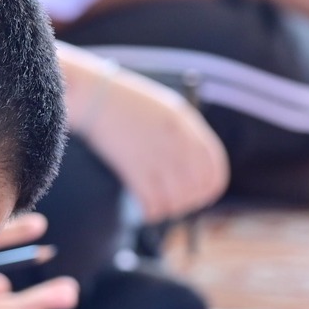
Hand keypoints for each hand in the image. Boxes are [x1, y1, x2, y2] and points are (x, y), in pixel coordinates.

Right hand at [73, 62, 228, 220]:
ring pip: (176, 199)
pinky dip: (151, 213)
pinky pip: (153, 203)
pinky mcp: (134, 167)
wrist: (93, 95)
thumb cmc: (127, 102)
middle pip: (198, 188)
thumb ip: (186, 134)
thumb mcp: (167, 109)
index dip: (209, 190)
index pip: (215, 170)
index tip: (199, 197)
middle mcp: (177, 141)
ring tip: (159, 209)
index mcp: (188, 125)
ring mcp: (156, 154)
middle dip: (189, 203)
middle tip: (176, 206)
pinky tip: (145, 211)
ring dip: (169, 210)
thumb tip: (194, 168)